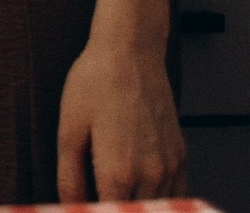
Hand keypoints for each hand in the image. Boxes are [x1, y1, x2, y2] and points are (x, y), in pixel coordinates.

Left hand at [56, 35, 186, 202]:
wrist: (130, 51)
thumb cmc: (94, 84)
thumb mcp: (69, 131)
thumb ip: (70, 179)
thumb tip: (70, 208)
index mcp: (119, 173)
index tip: (86, 207)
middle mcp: (152, 176)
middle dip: (115, 210)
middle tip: (96, 197)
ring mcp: (171, 167)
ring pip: (158, 209)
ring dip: (138, 207)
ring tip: (114, 193)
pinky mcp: (181, 156)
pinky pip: (176, 197)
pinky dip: (160, 202)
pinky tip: (139, 191)